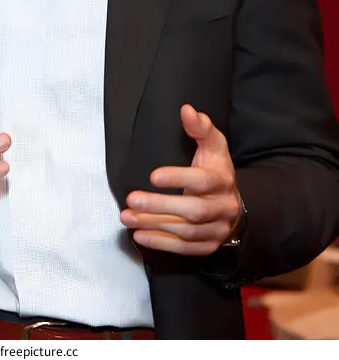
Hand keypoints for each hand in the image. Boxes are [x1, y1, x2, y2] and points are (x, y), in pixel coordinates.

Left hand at [121, 104, 241, 255]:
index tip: (153, 176)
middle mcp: (223, 207)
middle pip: (193, 211)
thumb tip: (186, 110)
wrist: (232, 203)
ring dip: (154, 225)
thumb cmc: (215, 169)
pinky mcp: (208, 246)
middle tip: (131, 199)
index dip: (179, 179)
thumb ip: (200, 128)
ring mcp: (217, 230)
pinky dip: (161, 243)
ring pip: (186, 232)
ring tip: (127, 216)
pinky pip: (184, 249)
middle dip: (160, 206)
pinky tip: (139, 235)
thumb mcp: (213, 146)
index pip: (202, 181)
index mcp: (223, 180)